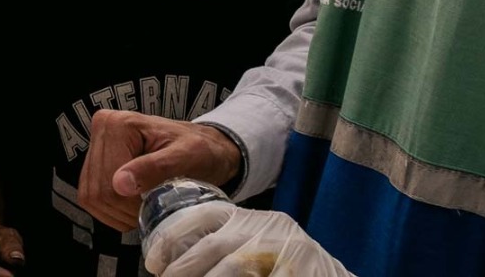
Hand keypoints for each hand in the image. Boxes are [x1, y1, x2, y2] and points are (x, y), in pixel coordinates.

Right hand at [77, 111, 241, 232]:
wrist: (204, 147)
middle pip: (97, 191)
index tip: (156, 204)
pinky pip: (91, 197)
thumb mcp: (186, 157)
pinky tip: (132, 207)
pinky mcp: (96, 161)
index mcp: (118, 124)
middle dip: (124, 210)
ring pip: (91, 197)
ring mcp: (96, 145)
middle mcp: (102, 129)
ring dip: (117, 213)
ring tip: (143, 207)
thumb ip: (154, 168)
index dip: (130, 203)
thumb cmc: (200, 150)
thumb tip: (119, 184)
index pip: (109, 181)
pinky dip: (111, 211)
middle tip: (151, 208)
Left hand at [144, 202, 352, 276]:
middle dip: (184, 268)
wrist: (330, 275)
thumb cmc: (285, 265)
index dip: (173, 237)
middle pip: (214, 246)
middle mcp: (268, 227)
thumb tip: (173, 265)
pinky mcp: (299, 269)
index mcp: (252, 217)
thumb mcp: (255, 244)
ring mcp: (288, 249)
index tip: (154, 262)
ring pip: (233, 268)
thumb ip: (225, 245)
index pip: (204, 215)